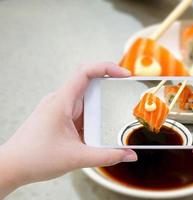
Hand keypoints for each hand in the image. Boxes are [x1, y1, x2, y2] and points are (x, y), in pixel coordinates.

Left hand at [0, 63, 137, 197]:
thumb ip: (107, 156)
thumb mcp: (77, 158)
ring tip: (110, 122)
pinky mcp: (61, 118)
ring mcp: (60, 109)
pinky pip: (81, 112)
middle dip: (109, 91)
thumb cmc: (34, 158)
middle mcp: (60, 101)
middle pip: (89, 84)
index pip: (85, 72)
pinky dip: (93, 119)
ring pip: (86, 100)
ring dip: (100, 109)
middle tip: (124, 97)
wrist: (12, 167)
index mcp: (61, 102)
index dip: (107, 68)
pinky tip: (96, 131)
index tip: (124, 74)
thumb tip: (129, 154)